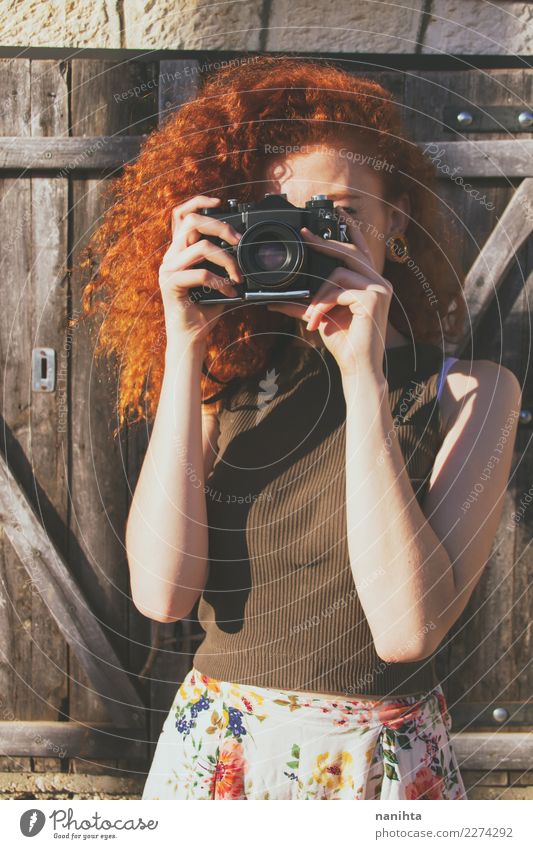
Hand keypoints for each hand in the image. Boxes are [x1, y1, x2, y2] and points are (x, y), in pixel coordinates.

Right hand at [158, 195, 242, 348]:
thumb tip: (246, 249)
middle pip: (192, 222)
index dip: (199, 202)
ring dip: (227, 260)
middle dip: (221, 227)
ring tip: (238, 276)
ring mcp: (168, 269)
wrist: (191, 337)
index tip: (220, 203)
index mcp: (179, 250)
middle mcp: (171, 256)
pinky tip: (230, 292)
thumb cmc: (205, 309)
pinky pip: (200, 274)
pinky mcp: (171, 284)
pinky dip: (220, 282)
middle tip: (239, 241)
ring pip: (200, 247)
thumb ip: (224, 262)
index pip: (181, 214)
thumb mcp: (218, 280)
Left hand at [267, 220, 392, 377]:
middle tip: (303, 236)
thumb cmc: (342, 342)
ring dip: (319, 295)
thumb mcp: (319, 316)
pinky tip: (317, 321)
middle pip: (348, 252)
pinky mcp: (374, 298)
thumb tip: (275, 300)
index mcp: (370, 282)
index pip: (358, 249)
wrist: (356, 367)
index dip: (344, 231)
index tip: (329, 218)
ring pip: (339, 272)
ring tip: (311, 316)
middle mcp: (379, 281)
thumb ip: (303, 303)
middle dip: (324, 242)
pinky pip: (339, 290)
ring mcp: (380, 288)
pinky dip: (323, 304)